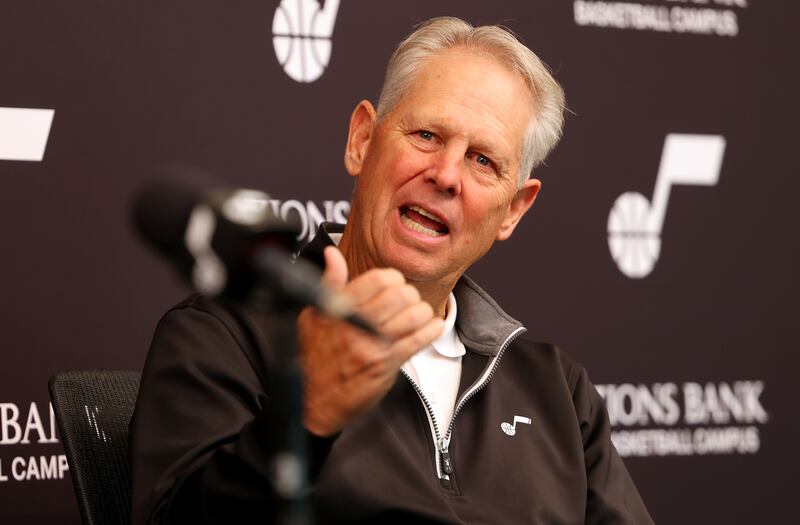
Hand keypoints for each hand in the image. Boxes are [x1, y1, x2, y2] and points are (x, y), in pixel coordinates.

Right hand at [298, 246, 443, 436]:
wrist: (315, 401)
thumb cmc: (315, 358)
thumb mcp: (313, 315)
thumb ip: (329, 282)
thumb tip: (332, 254)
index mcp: (338, 307)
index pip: (378, 279)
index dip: (391, 278)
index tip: (392, 283)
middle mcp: (357, 324)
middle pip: (400, 294)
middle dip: (408, 294)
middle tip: (405, 300)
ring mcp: (373, 345)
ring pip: (414, 314)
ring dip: (421, 312)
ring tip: (416, 314)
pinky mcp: (387, 364)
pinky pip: (419, 340)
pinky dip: (431, 330)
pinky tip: (431, 326)